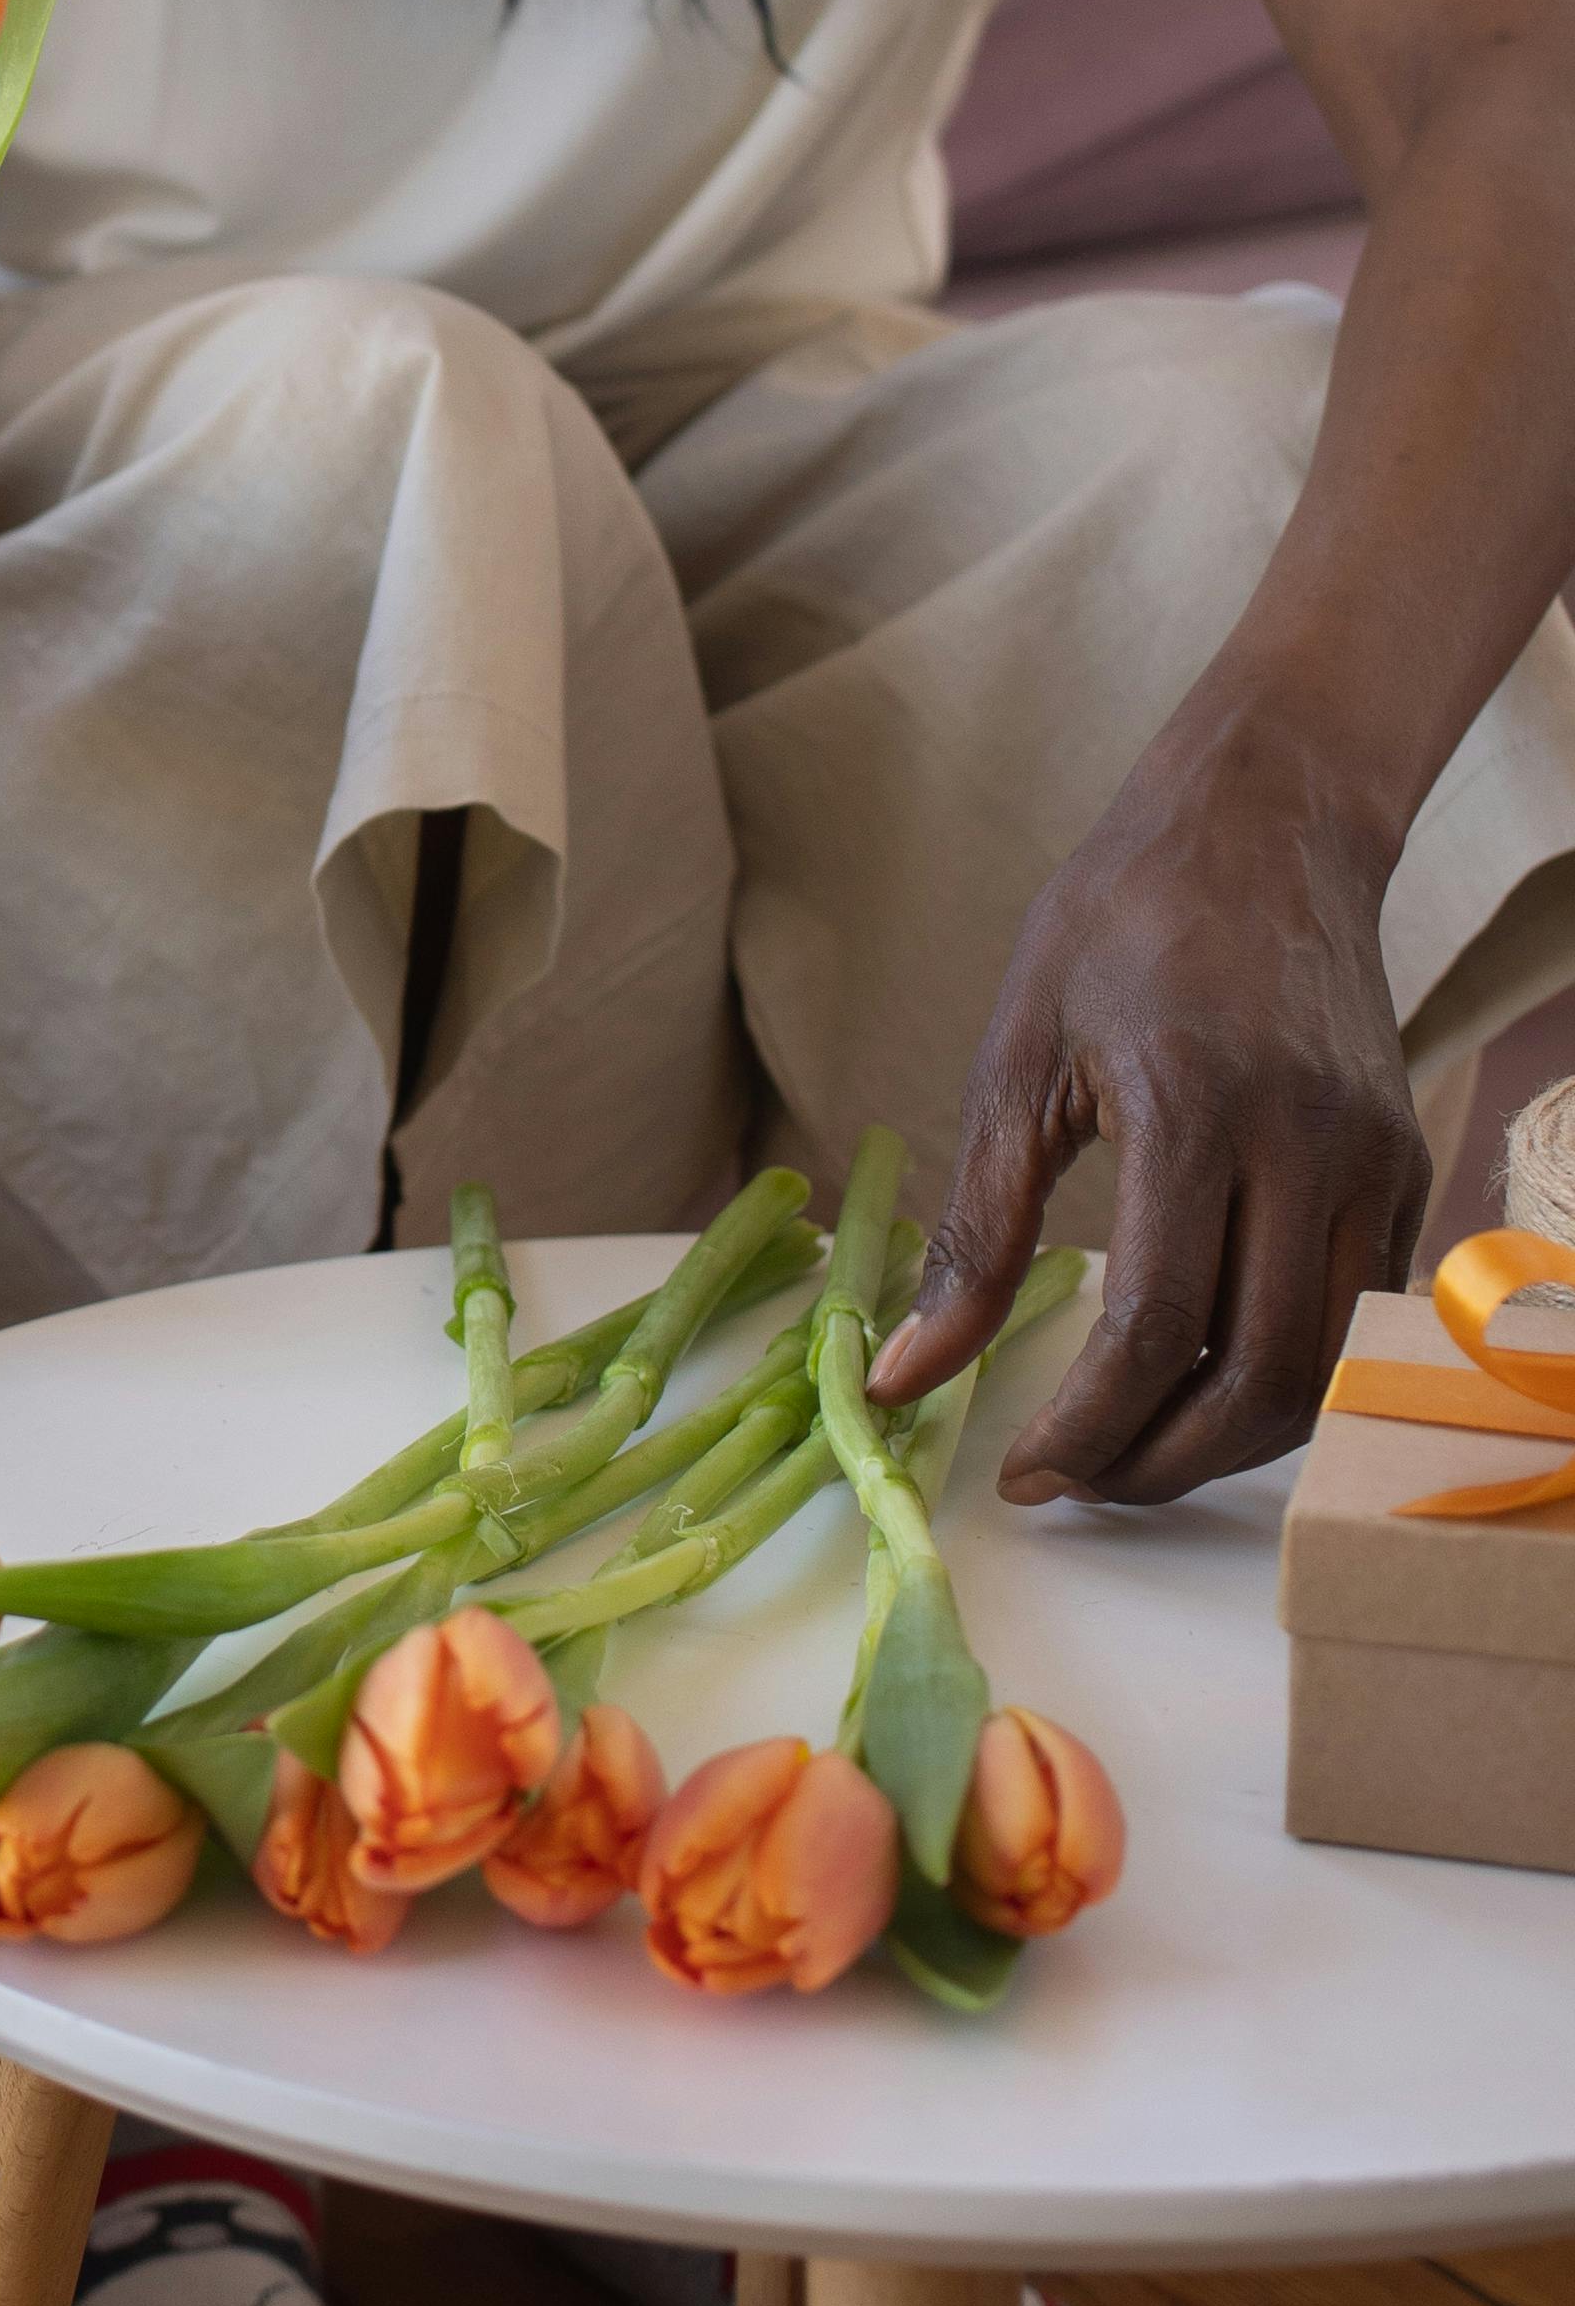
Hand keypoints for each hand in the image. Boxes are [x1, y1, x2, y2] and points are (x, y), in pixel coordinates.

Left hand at [865, 694, 1426, 1505]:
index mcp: (1192, 1105)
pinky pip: (1353, 1317)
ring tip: (1128, 1447)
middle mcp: (1305, 1143)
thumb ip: (972, 1232)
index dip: (1087, 1429)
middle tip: (1073, 1483)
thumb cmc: (1119, 922)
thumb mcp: (1015, 1058)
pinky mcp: (1404, 1166)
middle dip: (1158, 1463)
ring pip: (1320, 1367)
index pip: (1154, 1328)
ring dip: (1225, 1439)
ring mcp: (1372, 1160)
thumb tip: (902, 1373)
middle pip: (1256, 1378)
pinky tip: (1198, 1377)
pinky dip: (1282, 1377)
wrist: (1264, 822)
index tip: (1021, 1477)